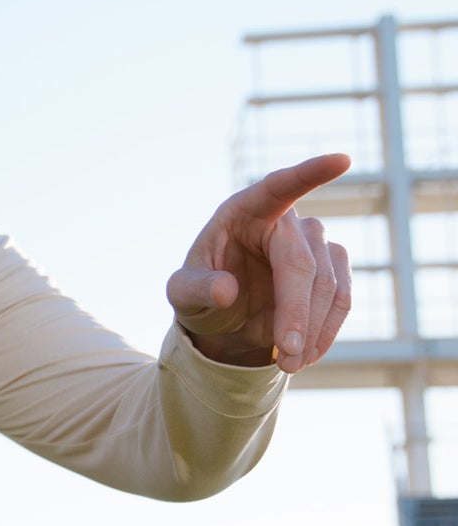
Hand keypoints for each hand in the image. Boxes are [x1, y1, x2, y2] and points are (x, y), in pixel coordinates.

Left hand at [166, 153, 353, 372]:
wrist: (222, 317)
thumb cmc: (199, 292)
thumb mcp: (182, 295)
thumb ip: (196, 290)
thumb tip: (225, 290)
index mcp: (244, 210)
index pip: (279, 186)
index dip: (309, 174)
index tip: (342, 160)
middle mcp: (284, 221)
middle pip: (304, 264)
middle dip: (297, 313)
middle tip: (287, 357)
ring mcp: (313, 243)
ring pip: (330, 285)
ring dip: (314, 330)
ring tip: (289, 365)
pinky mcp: (332, 269)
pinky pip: (342, 299)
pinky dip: (326, 331)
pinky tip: (305, 356)